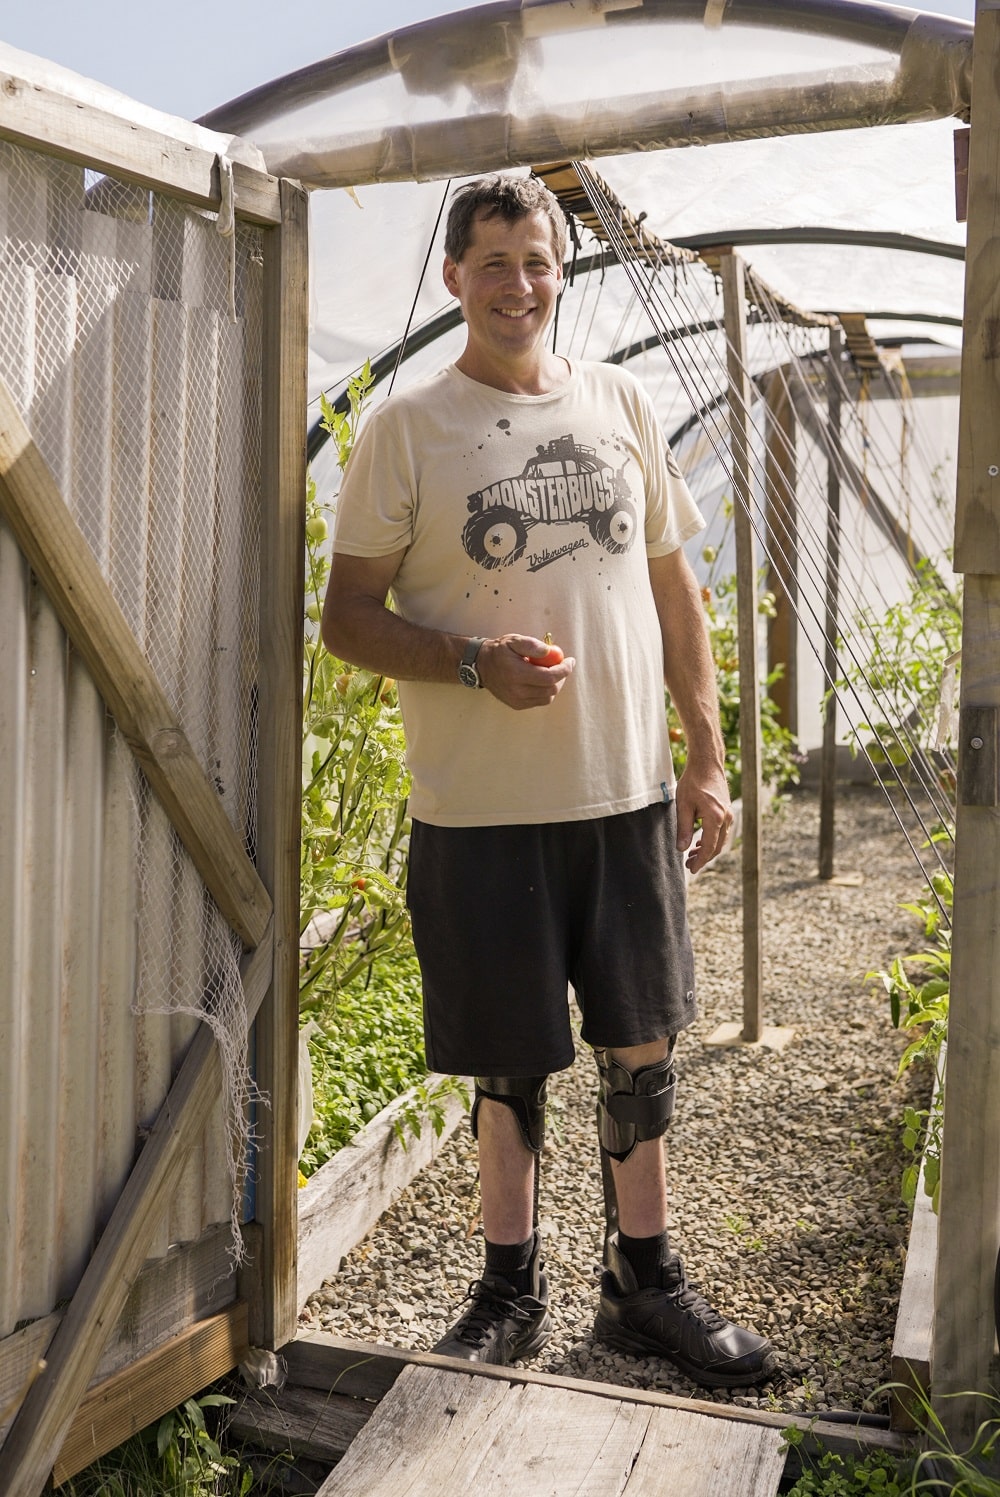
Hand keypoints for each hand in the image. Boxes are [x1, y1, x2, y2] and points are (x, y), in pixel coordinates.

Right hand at [477, 634, 574, 709]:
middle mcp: (517, 690)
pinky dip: (545, 692)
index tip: (570, 661)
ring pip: (547, 698)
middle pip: (551, 689)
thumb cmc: (499, 651)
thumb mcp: (514, 640)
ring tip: (551, 673)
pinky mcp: (517, 705)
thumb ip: (532, 645)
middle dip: (561, 677)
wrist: (481, 666)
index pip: (549, 677)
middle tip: (562, 666)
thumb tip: (549, 651)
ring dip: (554, 685)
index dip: (564, 670)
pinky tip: (541, 681)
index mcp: (517, 673)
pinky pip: (539, 701)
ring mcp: (517, 700)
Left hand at [675, 758, 732, 873]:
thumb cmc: (693, 782)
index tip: (691, 869)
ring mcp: (729, 814)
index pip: (709, 847)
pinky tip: (700, 841)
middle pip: (717, 846)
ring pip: (721, 840)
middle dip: (704, 858)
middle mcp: (726, 817)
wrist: (707, 763)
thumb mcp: (683, 806)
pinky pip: (722, 831)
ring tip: (692, 854)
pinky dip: (712, 839)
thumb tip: (682, 849)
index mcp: (715, 818)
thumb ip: (683, 829)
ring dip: (708, 849)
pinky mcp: (727, 810)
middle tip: (689, 864)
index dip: (700, 860)